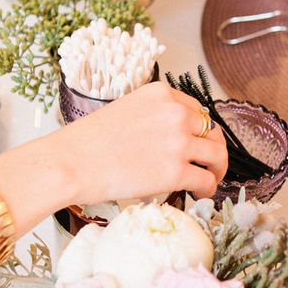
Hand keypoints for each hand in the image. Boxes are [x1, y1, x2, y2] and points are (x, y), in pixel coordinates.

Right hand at [58, 81, 227, 201]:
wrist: (71, 162)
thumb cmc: (87, 141)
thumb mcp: (125, 110)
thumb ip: (152, 117)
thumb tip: (167, 137)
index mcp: (161, 94)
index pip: (196, 110)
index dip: (200, 130)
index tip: (198, 142)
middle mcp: (175, 113)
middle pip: (212, 131)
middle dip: (214, 148)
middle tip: (210, 163)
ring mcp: (178, 142)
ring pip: (216, 155)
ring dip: (217, 169)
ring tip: (209, 180)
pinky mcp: (176, 171)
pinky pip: (206, 179)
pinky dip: (209, 187)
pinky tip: (200, 193)